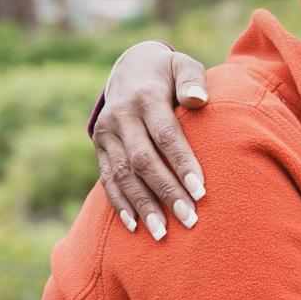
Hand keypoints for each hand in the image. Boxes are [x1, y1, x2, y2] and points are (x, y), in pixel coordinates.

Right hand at [93, 41, 209, 239]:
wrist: (129, 68)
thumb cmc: (169, 73)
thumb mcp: (183, 64)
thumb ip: (192, 80)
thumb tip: (198, 99)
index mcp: (145, 97)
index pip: (165, 135)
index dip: (182, 164)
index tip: (201, 192)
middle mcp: (121, 116)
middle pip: (143, 160)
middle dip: (166, 192)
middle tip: (189, 220)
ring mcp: (107, 133)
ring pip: (122, 175)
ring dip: (143, 206)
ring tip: (163, 234)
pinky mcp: (99, 146)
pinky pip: (107, 178)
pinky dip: (121, 203)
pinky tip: (135, 226)